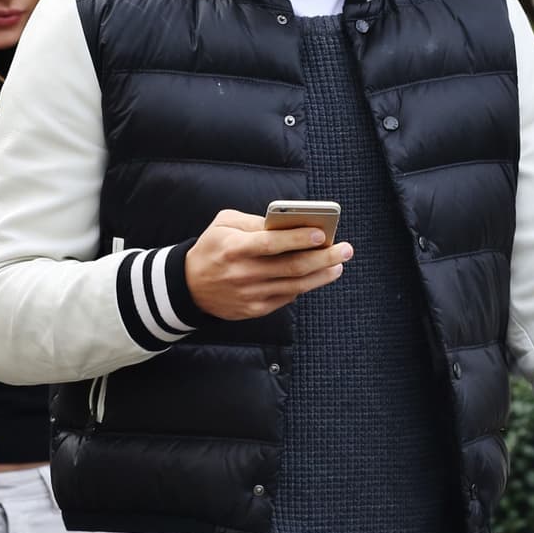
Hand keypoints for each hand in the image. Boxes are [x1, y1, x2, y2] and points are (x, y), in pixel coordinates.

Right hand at [184, 209, 353, 320]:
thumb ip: (253, 222)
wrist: (188, 287)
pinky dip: (303, 287)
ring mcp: (250, 295)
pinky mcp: (254, 310)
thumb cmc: (211, 248)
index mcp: (234, 249)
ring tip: (338, 264)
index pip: (271, 243)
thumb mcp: (223, 224)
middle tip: (345, 249)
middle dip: (323, 258)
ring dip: (321, 275)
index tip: (322, 234)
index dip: (297, 239)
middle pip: (291, 267)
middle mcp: (243, 274)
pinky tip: (316, 276)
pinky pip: (286, 298)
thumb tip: (287, 224)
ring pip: (295, 286)